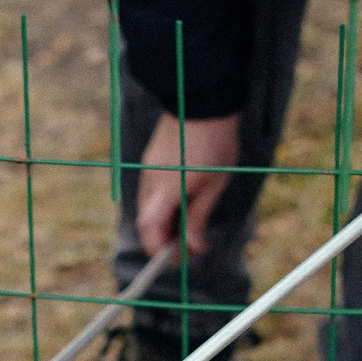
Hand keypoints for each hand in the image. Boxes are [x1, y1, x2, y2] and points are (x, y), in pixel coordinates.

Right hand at [133, 110, 238, 258]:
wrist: (202, 99)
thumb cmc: (215, 141)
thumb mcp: (214, 184)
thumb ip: (199, 215)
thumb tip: (193, 245)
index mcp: (167, 187)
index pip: (150, 228)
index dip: (158, 249)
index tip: (174, 261)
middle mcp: (150, 179)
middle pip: (147, 221)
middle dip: (164, 239)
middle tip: (189, 247)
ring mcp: (147, 168)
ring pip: (149, 206)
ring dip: (165, 222)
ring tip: (192, 224)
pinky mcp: (151, 160)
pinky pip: (152, 191)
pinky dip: (164, 205)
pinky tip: (184, 202)